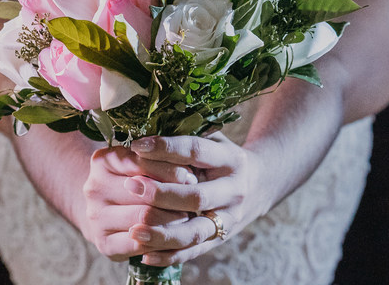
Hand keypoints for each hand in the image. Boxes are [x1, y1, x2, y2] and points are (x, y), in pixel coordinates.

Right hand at [80, 144, 195, 260]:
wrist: (106, 209)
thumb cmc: (132, 179)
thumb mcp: (142, 161)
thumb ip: (160, 160)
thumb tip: (188, 175)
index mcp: (103, 160)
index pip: (142, 162)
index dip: (170, 169)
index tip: (190, 175)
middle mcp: (94, 187)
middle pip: (145, 192)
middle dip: (174, 196)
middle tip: (194, 200)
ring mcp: (96, 217)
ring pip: (144, 218)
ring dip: (172, 218)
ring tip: (187, 215)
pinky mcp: (104, 243)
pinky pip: (140, 244)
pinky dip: (161, 240)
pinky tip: (173, 234)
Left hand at [123, 133, 264, 266]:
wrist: (257, 185)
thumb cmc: (221, 157)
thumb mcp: (212, 140)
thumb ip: (185, 136)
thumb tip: (144, 132)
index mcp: (230, 159)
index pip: (196, 151)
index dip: (166, 148)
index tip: (137, 146)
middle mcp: (233, 191)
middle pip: (196, 196)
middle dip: (161, 193)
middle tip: (131, 186)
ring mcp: (229, 218)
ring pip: (195, 231)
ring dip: (162, 232)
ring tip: (133, 230)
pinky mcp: (221, 239)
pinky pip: (193, 251)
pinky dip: (169, 255)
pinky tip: (145, 254)